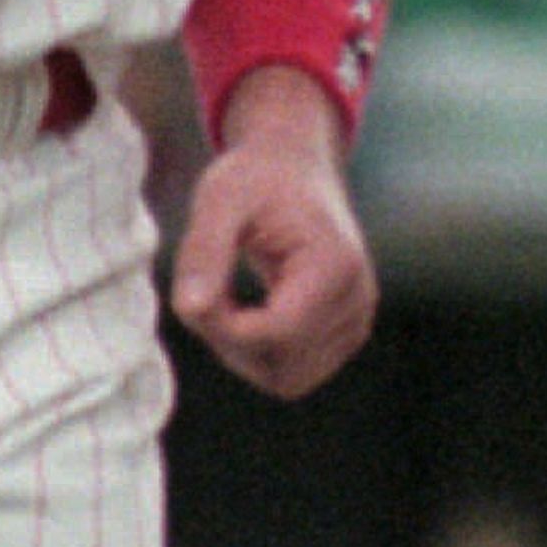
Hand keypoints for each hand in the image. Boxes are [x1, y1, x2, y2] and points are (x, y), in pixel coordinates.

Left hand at [168, 67, 377, 399]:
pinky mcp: (345, 334)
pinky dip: (260, 353)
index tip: (194, 293)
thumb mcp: (221, 200)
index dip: (224, 327)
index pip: (277, 333)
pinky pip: (295, 372)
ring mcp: (356, 321)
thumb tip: (190, 310)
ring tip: (225, 297)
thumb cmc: (255, 179)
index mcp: (335, 264)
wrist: (293, 167)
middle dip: (232, 343)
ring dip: (244, 352)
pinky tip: (244, 309)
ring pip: (288, 379)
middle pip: (283, 365)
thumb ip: (204, 253)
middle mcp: (357, 300)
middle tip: (205, 292)